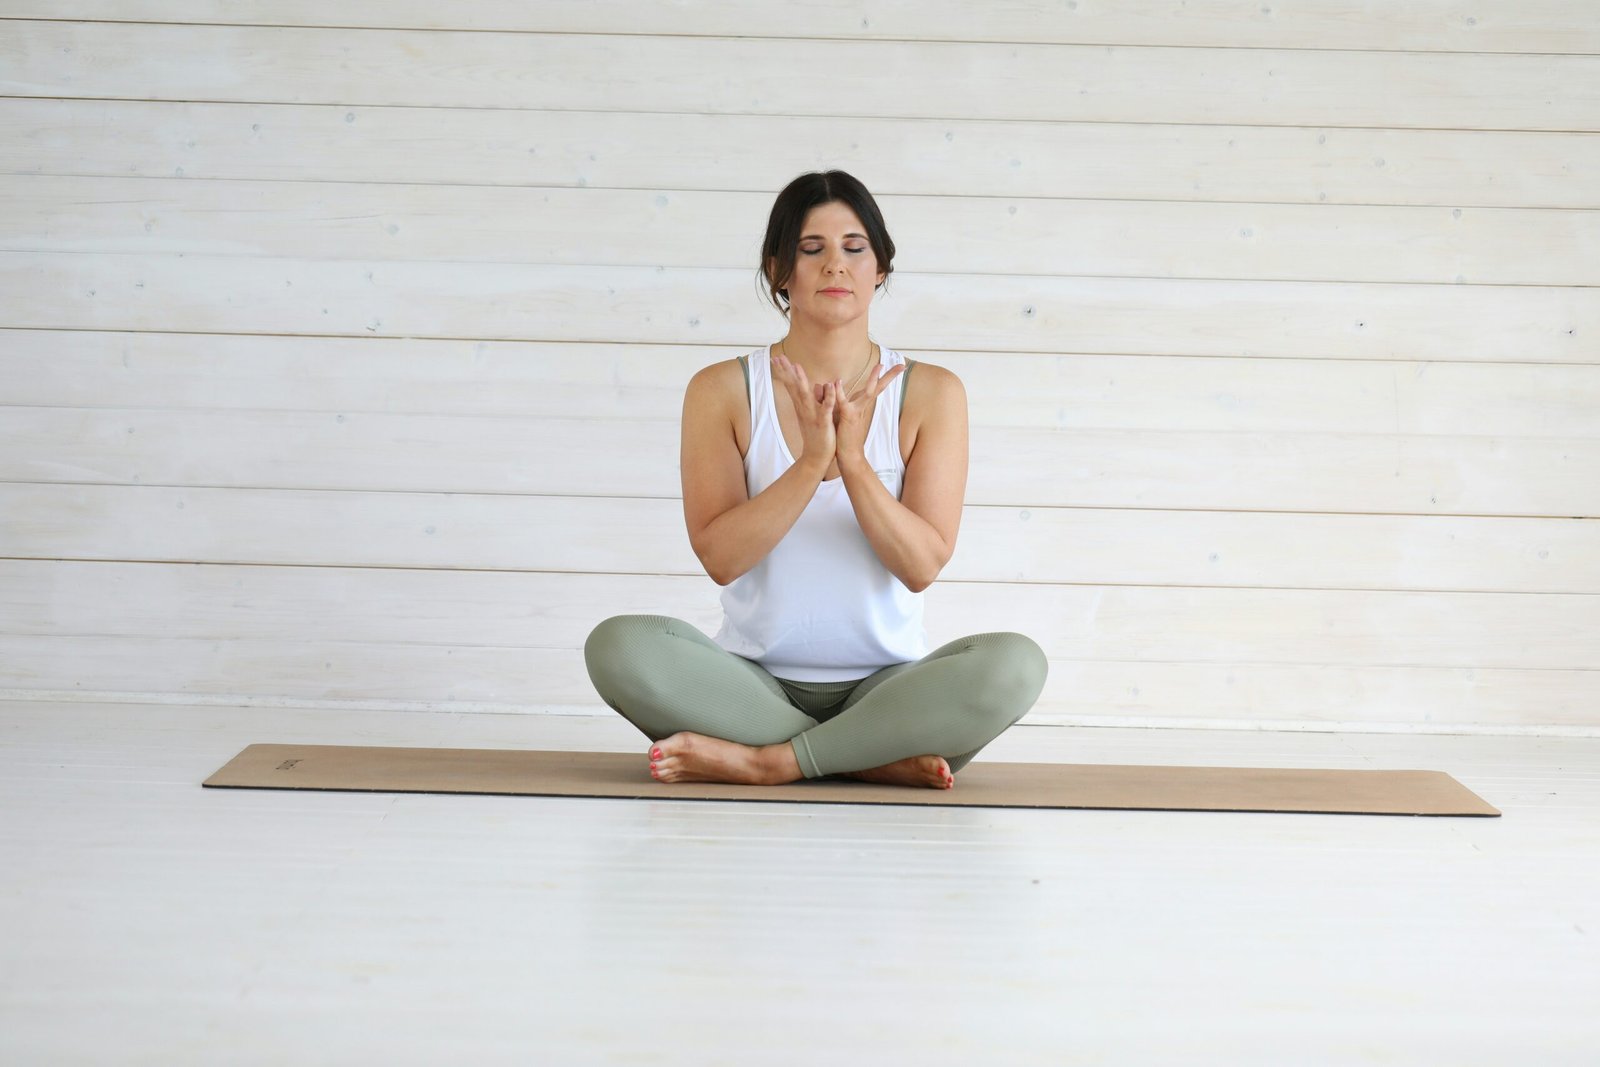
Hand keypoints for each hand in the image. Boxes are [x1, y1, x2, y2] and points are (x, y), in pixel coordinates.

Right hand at [771, 352, 836, 473]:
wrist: (816, 457)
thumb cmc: (815, 435)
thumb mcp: (813, 414)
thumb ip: (815, 399)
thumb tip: (817, 385)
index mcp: (801, 405)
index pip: (790, 385)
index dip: (784, 371)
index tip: (777, 357)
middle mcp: (804, 408)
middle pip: (793, 386)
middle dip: (786, 371)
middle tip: (777, 356)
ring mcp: (812, 415)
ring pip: (806, 395)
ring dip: (801, 381)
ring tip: (796, 366)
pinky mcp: (823, 423)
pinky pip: (826, 408)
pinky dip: (828, 397)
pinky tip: (829, 386)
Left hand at [833, 361, 904, 465]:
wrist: (848, 457)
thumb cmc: (846, 437)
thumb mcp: (843, 414)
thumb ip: (841, 400)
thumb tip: (837, 386)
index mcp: (862, 405)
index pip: (875, 387)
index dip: (885, 377)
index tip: (898, 367)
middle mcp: (862, 406)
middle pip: (879, 387)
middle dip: (890, 376)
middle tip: (903, 365)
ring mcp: (857, 411)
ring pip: (867, 392)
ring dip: (873, 379)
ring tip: (879, 366)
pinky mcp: (847, 417)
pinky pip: (843, 402)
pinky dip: (840, 392)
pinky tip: (837, 382)